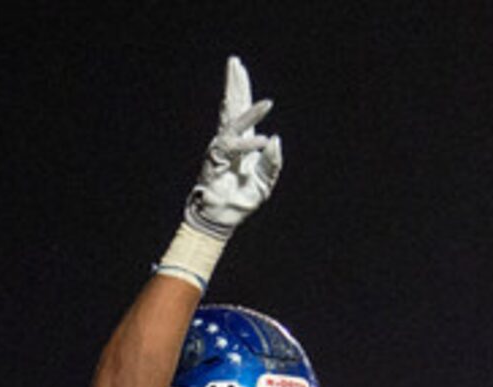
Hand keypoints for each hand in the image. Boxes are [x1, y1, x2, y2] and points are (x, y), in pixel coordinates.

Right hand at [184, 56, 281, 237]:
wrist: (225, 218)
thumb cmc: (243, 200)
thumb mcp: (266, 181)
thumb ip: (272, 162)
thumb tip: (275, 138)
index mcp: (242, 142)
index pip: (241, 109)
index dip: (241, 89)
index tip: (239, 69)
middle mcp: (229, 140)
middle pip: (232, 106)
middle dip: (234, 84)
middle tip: (234, 62)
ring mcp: (221, 148)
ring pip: (234, 123)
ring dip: (251, 113)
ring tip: (267, 103)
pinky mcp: (217, 160)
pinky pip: (235, 148)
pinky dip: (250, 144)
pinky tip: (264, 141)